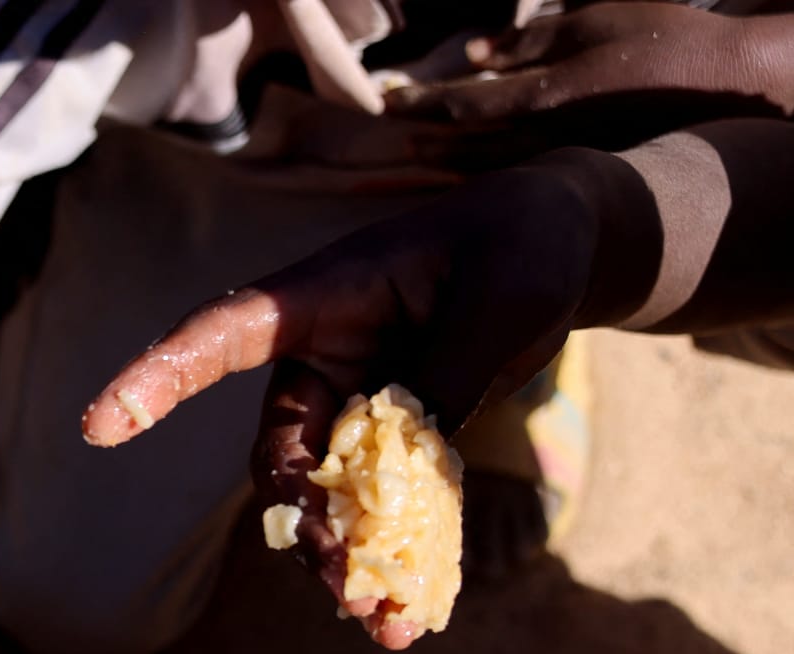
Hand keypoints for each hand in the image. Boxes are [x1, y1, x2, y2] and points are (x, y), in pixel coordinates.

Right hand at [83, 165, 599, 648]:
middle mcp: (313, 362)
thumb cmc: (519, 246)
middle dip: (306, 529)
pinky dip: (391, 561)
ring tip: (389, 624)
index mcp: (317, 300)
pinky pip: (373, 512)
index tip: (100, 427)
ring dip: (348, 564)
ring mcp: (345, 407)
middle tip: (348, 586)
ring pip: (320, 501)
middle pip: (278, 458)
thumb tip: (401, 466)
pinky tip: (413, 612)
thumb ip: (444, 377)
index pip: (217, 336)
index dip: (157, 381)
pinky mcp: (383, 444)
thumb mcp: (498, 300)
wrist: (558, 250)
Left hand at [389, 5, 793, 155]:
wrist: (723, 83)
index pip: (461, 104)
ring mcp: (562, 158)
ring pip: (487, 168)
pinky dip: (482, 177)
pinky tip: (462, 177)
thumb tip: (473, 53)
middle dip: (423, 138)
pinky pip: (518, 177)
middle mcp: (546, 137)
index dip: (419, 103)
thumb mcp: (592, 21)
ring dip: (444, 164)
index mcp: (544, 96)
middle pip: (464, 144)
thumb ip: (528, 40)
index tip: (385, 100)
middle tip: (391, 133)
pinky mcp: (581, 169)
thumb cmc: (661, 39)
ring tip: (414, 157)